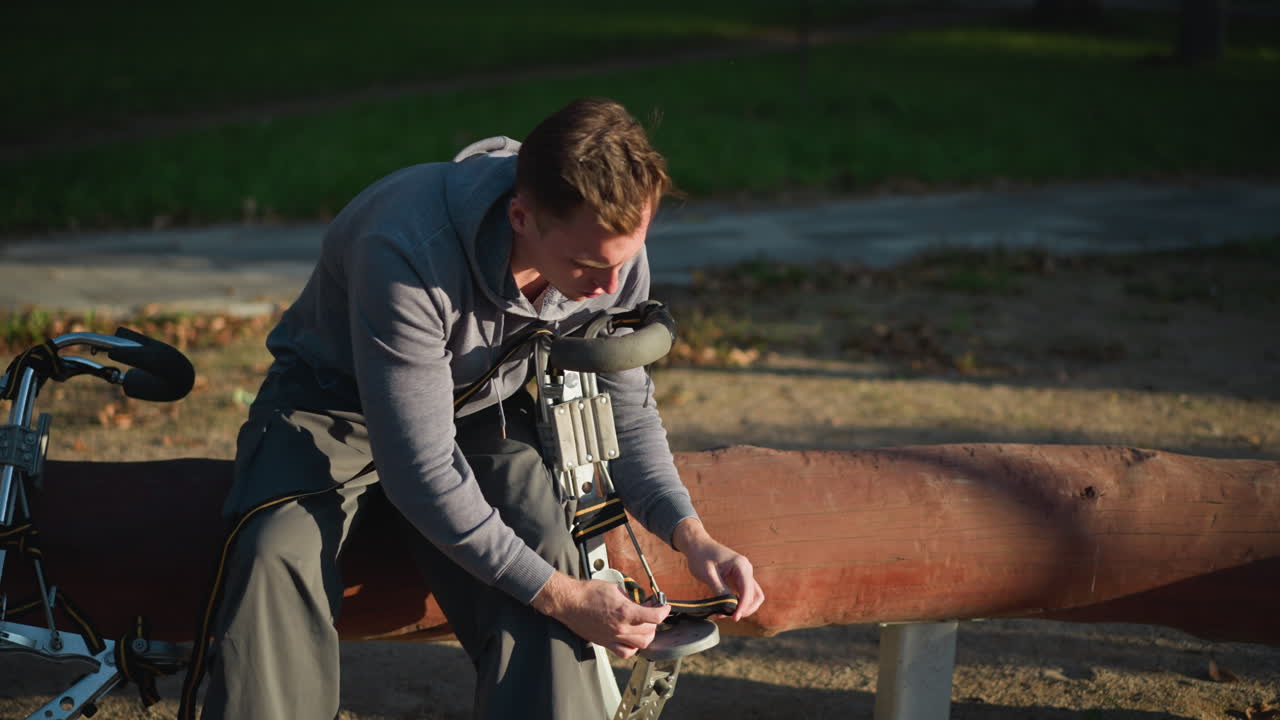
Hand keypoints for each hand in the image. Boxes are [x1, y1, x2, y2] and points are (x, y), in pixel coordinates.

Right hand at [530, 572, 670, 658]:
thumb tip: (638, 602)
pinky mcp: (606, 643)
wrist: (570, 602)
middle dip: (654, 621)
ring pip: (641, 644)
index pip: (655, 617)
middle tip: (651, 611)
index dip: (664, 611)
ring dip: (647, 635)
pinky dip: (633, 647)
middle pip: (650, 631)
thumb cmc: (588, 592)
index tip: (664, 606)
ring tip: (644, 625)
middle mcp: (621, 628)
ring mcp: (613, 638)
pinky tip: (632, 638)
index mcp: (625, 612)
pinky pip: (625, 652)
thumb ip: (630, 597)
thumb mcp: (615, 588)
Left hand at [673, 518, 764, 620]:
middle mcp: (746, 570)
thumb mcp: (708, 574)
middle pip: (755, 596)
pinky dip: (737, 604)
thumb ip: (720, 590)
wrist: (697, 545)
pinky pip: (742, 595)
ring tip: (725, 614)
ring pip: (752, 597)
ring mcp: (744, 575)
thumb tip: (729, 606)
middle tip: (730, 617)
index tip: (734, 617)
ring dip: (743, 608)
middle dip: (745, 609)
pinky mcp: (738, 580)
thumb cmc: (701, 556)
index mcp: (741, 565)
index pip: (748, 590)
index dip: (743, 606)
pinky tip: (723, 609)